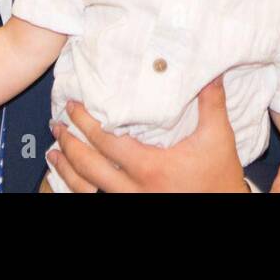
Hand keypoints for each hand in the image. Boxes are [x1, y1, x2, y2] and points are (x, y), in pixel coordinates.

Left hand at [46, 77, 246, 192]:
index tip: (74, 106)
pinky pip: (95, 200)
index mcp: (150, 167)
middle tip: (57, 123)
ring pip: (86, 189)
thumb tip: (209, 71)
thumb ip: (211, 102)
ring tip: (54, 153)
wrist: (225, 207)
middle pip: (89, 166)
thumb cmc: (219, 176)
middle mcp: (134, 189)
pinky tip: (71, 179)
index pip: (107, 142)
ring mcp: (130, 203)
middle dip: (69, 143)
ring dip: (67, 170)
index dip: (86, 123)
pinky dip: (79, 189)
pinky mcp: (132, 209)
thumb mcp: (217, 137)